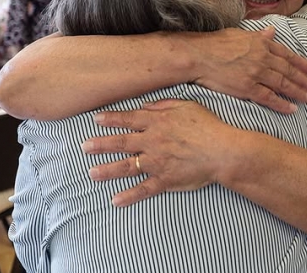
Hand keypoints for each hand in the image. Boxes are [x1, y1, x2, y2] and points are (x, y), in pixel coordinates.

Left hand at [82, 99, 234, 206]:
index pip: (127, 119)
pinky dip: (128, 196)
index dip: (110, 119)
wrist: (222, 151)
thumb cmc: (207, 126)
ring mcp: (157, 162)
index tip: (95, 120)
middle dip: (100, 145)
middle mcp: (152, 142)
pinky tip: (114, 201)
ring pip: (126, 167)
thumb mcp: (185, 106)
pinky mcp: (165, 180)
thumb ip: (162, 105)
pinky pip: (143, 189)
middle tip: (84, 147)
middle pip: (120, 143)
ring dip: (107, 170)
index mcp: (157, 122)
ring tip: (92, 173)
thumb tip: (144, 107)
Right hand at [186, 27, 306, 113]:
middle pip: (289, 71)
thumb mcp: (239, 33)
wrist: (198, 56)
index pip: (287, 54)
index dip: (302, 63)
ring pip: (283, 84)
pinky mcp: (247, 88)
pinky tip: (292, 109)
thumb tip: (271, 31)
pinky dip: (282, 104)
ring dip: (299, 92)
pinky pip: (269, 98)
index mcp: (261, 44)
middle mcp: (263, 58)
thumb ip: (258, 35)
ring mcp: (256, 74)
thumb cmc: (215, 43)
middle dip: (305, 79)